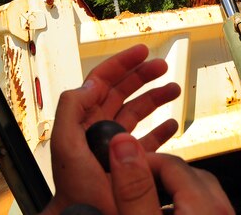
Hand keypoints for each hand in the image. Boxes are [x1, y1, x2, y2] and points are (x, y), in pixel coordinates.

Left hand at [45, 45, 180, 214]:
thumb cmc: (75, 190)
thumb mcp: (66, 146)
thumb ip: (72, 109)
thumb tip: (90, 85)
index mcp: (84, 119)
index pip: (101, 81)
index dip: (121, 63)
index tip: (141, 51)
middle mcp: (99, 127)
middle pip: (121, 91)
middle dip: (142, 75)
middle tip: (162, 66)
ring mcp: (115, 144)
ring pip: (137, 111)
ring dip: (155, 98)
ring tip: (174, 89)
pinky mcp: (129, 162)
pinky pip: (147, 139)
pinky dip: (161, 129)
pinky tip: (172, 124)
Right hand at [109, 133, 233, 214]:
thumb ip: (135, 190)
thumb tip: (124, 146)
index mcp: (205, 206)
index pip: (171, 161)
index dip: (140, 160)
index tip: (119, 166)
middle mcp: (222, 212)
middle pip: (188, 174)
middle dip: (157, 173)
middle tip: (130, 181)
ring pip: (198, 193)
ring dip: (170, 191)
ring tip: (143, 199)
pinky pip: (204, 211)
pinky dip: (182, 208)